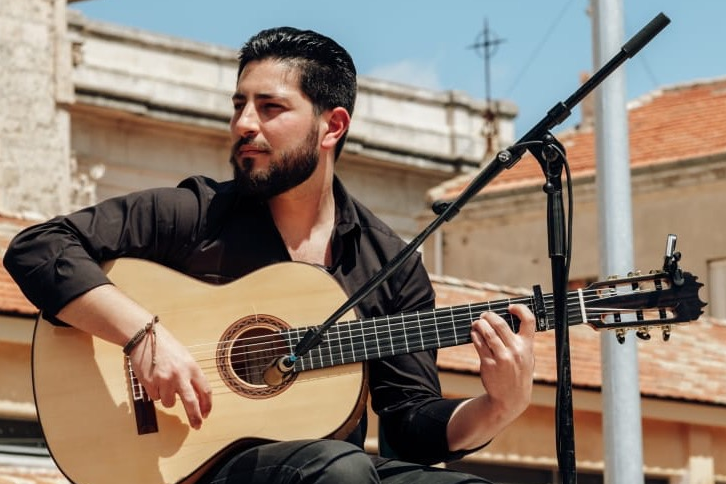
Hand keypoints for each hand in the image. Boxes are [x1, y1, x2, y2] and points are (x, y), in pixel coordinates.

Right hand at [129, 324, 212, 428]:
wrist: (144, 337)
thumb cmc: (166, 347)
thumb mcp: (185, 358)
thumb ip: (191, 375)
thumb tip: (197, 397)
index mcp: (192, 367)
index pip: (205, 390)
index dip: (207, 405)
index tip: (206, 413)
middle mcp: (180, 375)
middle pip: (191, 403)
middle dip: (195, 417)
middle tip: (197, 425)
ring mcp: (164, 380)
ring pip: (169, 402)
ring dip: (167, 399)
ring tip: (164, 384)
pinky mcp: (150, 383)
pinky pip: (155, 397)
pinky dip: (155, 392)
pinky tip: (153, 379)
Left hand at [470, 304, 535, 419]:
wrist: (511, 399)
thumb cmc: (518, 373)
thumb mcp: (527, 357)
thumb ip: (521, 341)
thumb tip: (508, 320)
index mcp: (527, 346)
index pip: (528, 320)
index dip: (520, 309)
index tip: (510, 307)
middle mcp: (515, 350)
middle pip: (500, 323)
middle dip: (489, 316)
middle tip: (484, 315)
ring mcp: (502, 357)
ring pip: (487, 332)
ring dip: (479, 324)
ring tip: (476, 323)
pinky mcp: (488, 363)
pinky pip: (479, 344)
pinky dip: (475, 336)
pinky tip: (474, 334)